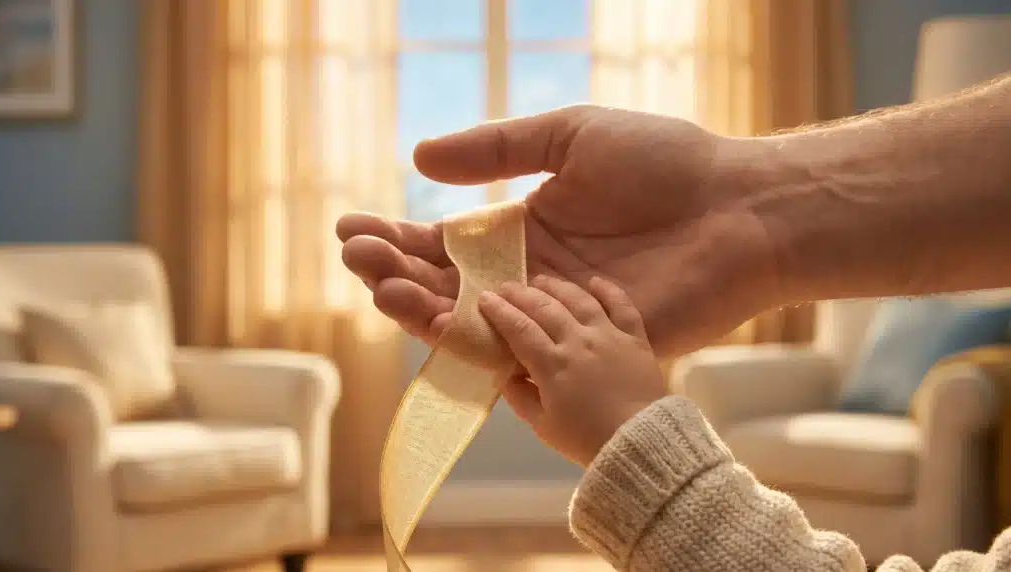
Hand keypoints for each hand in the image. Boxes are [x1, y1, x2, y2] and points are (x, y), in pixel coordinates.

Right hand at [338, 104, 784, 357]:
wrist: (739, 208)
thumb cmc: (665, 164)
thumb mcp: (570, 137)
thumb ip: (498, 150)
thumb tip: (418, 157)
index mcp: (524, 231)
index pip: (446, 242)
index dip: (398, 236)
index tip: (350, 226)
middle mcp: (529, 277)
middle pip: (446, 283)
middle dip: (393, 269)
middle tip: (353, 254)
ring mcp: (551, 314)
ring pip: (467, 319)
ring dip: (415, 303)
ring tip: (373, 281)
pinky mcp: (577, 345)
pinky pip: (511, 347)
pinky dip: (464, 336)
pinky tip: (424, 315)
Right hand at [478, 275, 665, 465]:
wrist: (640, 442)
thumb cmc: (587, 439)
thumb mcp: (543, 425)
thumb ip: (520, 397)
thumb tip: (505, 375)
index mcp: (552, 364)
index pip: (519, 328)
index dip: (499, 311)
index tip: (484, 298)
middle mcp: (578, 341)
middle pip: (545, 307)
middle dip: (521, 294)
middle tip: (507, 287)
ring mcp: (608, 335)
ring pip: (579, 299)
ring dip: (557, 287)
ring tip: (541, 281)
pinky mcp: (635, 338)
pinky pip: (621, 305)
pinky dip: (607, 290)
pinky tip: (593, 281)